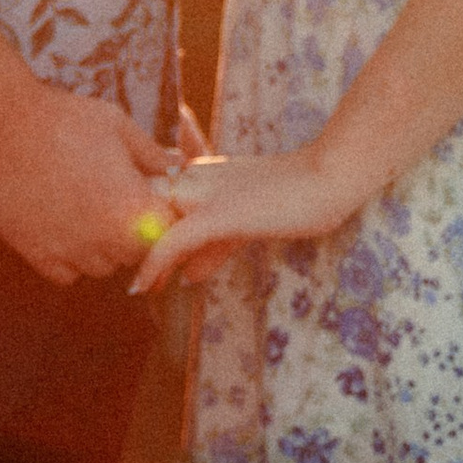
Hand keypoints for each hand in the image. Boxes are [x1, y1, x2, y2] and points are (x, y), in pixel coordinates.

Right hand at [0, 82, 183, 285]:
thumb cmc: (62, 119)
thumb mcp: (117, 125)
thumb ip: (150, 153)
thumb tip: (173, 167)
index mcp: (133, 207)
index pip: (167, 233)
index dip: (161, 216)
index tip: (148, 200)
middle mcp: (105, 238)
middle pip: (135, 254)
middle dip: (133, 233)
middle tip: (116, 202)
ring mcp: (70, 251)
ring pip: (102, 267)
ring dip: (101, 247)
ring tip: (86, 212)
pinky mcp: (38, 256)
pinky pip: (67, 275)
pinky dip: (69, 259)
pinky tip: (62, 227)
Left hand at [130, 146, 355, 294]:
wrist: (326, 179)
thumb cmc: (294, 198)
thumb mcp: (244, 224)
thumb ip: (212, 248)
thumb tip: (187, 277)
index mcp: (199, 173)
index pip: (154, 202)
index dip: (141, 232)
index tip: (135, 262)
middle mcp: (194, 177)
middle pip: (150, 215)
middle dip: (140, 249)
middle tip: (136, 284)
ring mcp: (204, 194)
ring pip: (155, 227)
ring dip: (143, 261)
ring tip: (137, 289)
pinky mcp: (216, 213)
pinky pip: (174, 242)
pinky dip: (154, 265)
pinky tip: (141, 287)